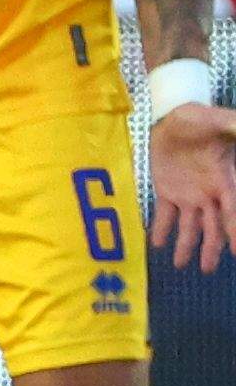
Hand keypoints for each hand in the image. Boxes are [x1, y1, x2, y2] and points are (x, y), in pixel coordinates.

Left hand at [151, 101, 235, 267]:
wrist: (174, 116)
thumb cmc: (200, 119)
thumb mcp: (219, 122)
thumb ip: (233, 127)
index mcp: (226, 181)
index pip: (233, 212)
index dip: (235, 232)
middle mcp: (209, 194)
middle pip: (213, 227)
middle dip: (211, 249)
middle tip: (207, 269)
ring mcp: (188, 195)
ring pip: (190, 226)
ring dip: (186, 245)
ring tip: (181, 265)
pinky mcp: (167, 191)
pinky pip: (164, 214)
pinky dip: (160, 229)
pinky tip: (156, 244)